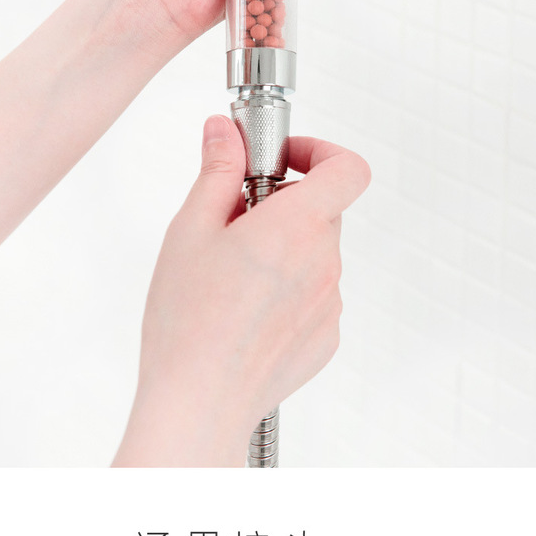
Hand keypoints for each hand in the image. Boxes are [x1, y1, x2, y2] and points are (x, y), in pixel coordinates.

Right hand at [112, 115, 369, 466]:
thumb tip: (224, 134)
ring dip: (285, 250)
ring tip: (235, 275)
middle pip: (323, 211)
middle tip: (237, 222)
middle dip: (284, 205)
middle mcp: (325, 263)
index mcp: (295, 227)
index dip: (320, 152)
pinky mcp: (327, 337)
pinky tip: (248, 310)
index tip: (284, 159)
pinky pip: (317, 295)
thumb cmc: (188, 322)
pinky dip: (291, 290)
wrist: (199, 401)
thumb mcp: (190, 230)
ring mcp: (331, 304)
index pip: (348, 167)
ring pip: (316, 254)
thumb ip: (217, 172)